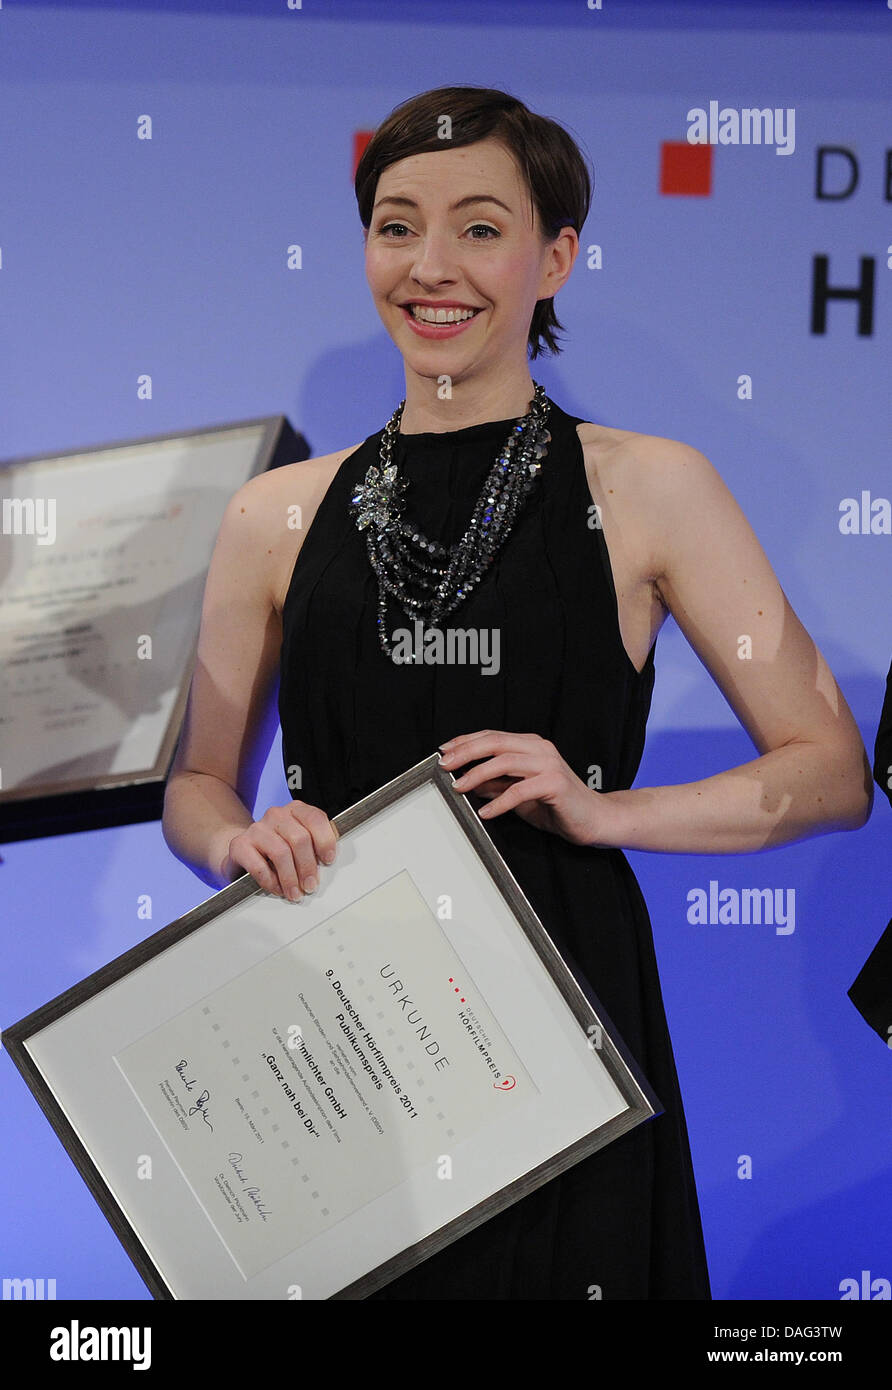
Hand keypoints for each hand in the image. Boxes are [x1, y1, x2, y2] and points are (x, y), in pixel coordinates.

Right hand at [225, 801, 339, 900]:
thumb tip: (327, 864)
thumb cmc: (276, 849)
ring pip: (281, 853)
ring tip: (294, 893)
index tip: (328, 860)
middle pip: (299, 838)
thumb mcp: (298, 843)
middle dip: (308, 866)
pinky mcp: (240, 845)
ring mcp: (257, 828)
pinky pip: (259, 866)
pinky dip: (271, 881)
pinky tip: (277, 889)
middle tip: (310, 885)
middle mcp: (276, 815)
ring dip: (290, 878)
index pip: (315, 818)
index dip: (325, 841)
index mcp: (295, 810)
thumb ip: (314, 846)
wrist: (242, 852)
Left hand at [439, 731, 606, 846]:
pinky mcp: (555, 783)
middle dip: (465, 752)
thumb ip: (495, 785)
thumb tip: (467, 783)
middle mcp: (539, 749)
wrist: (594, 819)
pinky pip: (520, 790)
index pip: (492, 736)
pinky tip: (486, 812)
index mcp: (530, 745)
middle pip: (495, 742)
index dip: (465, 741)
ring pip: (505, 761)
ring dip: (477, 774)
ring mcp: (549, 764)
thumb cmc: (557, 805)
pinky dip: (499, 802)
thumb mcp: (518, 794)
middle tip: (445, 765)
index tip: (443, 751)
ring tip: (459, 787)